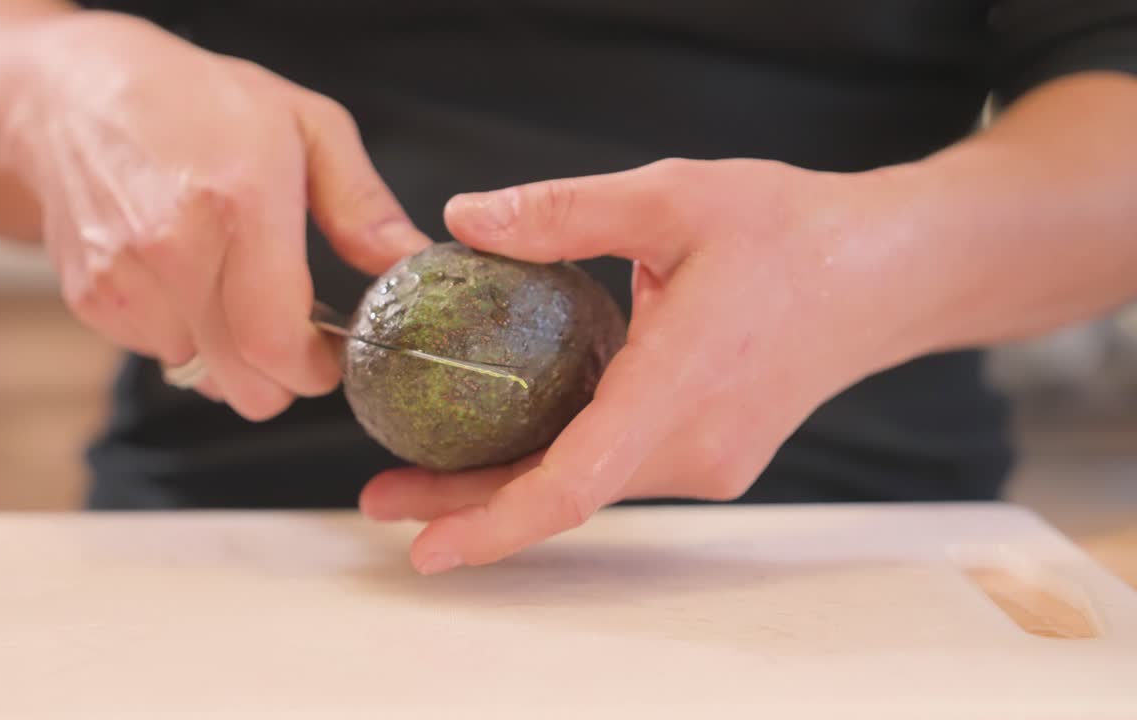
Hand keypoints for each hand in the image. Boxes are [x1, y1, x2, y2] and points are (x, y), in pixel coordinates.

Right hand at [1, 12, 429, 418]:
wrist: (69, 95)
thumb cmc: (199, 103)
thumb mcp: (306, 125)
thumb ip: (362, 205)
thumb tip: (407, 263)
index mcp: (238, 203)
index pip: (277, 343)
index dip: (315, 371)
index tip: (332, 357)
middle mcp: (173, 248)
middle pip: (244, 383)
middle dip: (281, 375)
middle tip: (294, 333)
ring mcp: (125, 279)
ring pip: (205, 376)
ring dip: (230, 354)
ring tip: (231, 288)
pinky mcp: (93, 299)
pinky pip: (160, 355)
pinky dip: (185, 335)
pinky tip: (185, 280)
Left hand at [359, 158, 915, 572]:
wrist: (888, 272)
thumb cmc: (792, 233)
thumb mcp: (671, 198)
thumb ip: (562, 211)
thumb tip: (466, 218)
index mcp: (681, 387)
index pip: (572, 485)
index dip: (490, 524)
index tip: (421, 548)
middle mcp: (696, 447)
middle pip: (563, 494)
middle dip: (468, 504)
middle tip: (382, 495)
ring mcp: (710, 459)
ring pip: (589, 485)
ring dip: (509, 481)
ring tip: (426, 468)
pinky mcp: (714, 453)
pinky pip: (619, 468)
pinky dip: (559, 460)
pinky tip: (511, 433)